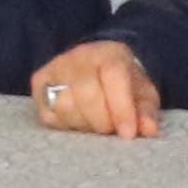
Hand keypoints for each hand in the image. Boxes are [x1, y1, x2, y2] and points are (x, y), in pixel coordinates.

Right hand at [29, 39, 157, 136]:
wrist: (98, 67)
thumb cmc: (123, 84)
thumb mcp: (142, 94)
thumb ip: (146, 111)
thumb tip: (148, 131)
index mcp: (108, 53)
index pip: (113, 76)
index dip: (121, 109)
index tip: (128, 134)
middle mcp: (78, 57)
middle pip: (86, 93)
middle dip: (102, 120)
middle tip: (112, 129)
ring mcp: (55, 69)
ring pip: (65, 106)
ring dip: (84, 124)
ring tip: (95, 124)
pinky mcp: (38, 85)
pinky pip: (49, 115)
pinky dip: (67, 126)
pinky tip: (79, 122)